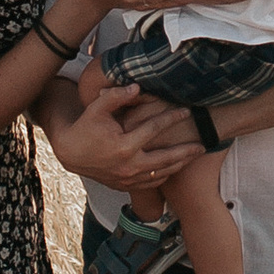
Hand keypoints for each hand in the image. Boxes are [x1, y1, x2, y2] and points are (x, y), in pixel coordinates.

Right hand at [55, 66, 198, 196]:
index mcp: (124, 146)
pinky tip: (175, 167)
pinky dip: (166, 176)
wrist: (70, 153)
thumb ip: (117, 96)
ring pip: (161, 174)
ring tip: (194, 156)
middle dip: (186, 151)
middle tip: (203, 144)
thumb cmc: (85, 127)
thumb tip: (138, 88)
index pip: (154, 129)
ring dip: (180, 165)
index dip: (172, 118)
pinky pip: (152, 183)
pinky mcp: (125, 185)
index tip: (187, 111)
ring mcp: (128, 178)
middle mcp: (129, 165)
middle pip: (166, 159)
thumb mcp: (97, 108)